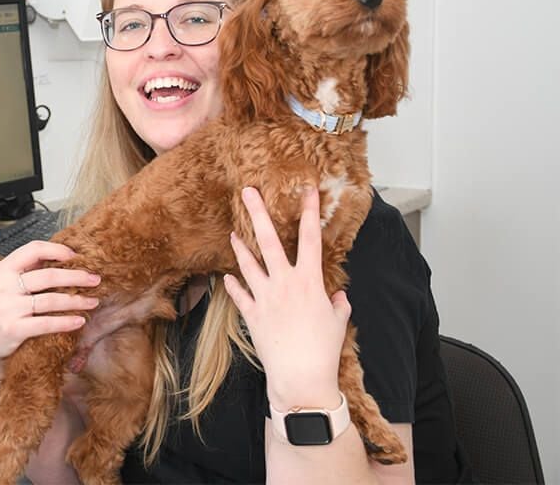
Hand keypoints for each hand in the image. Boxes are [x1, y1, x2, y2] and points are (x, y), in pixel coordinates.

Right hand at [0, 240, 100, 368]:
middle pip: (48, 275)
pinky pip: (46, 323)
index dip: (57, 250)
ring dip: (77, 301)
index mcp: (4, 269)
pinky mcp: (13, 328)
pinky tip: (79, 321)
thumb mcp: (7, 283)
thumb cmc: (1, 309)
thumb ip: (29, 270)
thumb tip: (64, 257)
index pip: (33, 249)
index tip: (75, 256)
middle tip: (95, 280)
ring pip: (51, 300)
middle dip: (77, 277)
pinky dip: (66, 322)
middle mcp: (5, 285)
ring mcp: (8, 307)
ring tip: (93, 302)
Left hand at [223, 186, 349, 411]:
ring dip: (241, 247)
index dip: (309, 212)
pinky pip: (240, 295)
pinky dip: (234, 286)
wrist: (301, 377)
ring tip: (233, 232)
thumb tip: (338, 296)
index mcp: (310, 281)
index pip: (311, 238)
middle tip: (247, 191)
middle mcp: (285, 283)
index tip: (307, 190)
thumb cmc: (323, 350)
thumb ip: (337, 304)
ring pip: (248, 264)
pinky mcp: (251, 314)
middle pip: (270, 240)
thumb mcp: (338, 322)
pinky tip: (228, 277)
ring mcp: (265, 297)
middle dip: (258, 213)